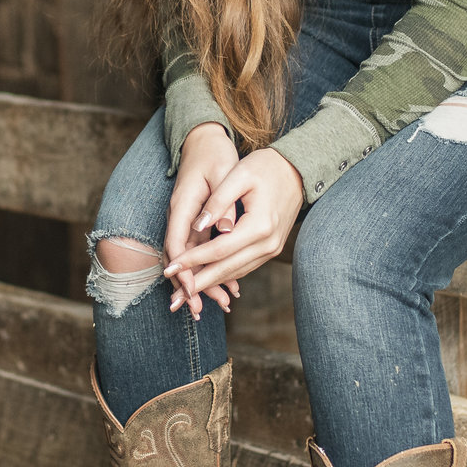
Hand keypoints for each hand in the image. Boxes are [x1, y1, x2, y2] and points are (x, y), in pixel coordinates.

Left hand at [166, 148, 305, 309]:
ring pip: (235, 272)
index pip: (219, 250)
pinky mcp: (270, 249)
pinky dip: (223, 275)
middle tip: (174, 299)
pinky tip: (206, 280)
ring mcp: (271, 249)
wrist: (297, 171)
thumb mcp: (239, 175)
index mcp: (260, 225)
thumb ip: (218, 202)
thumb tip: (198, 226)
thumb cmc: (266, 167)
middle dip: (198, 284)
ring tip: (185, 294)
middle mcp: (268, 243)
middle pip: (227, 269)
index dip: (192, 261)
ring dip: (210, 284)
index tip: (170, 269)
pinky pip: (243, 267)